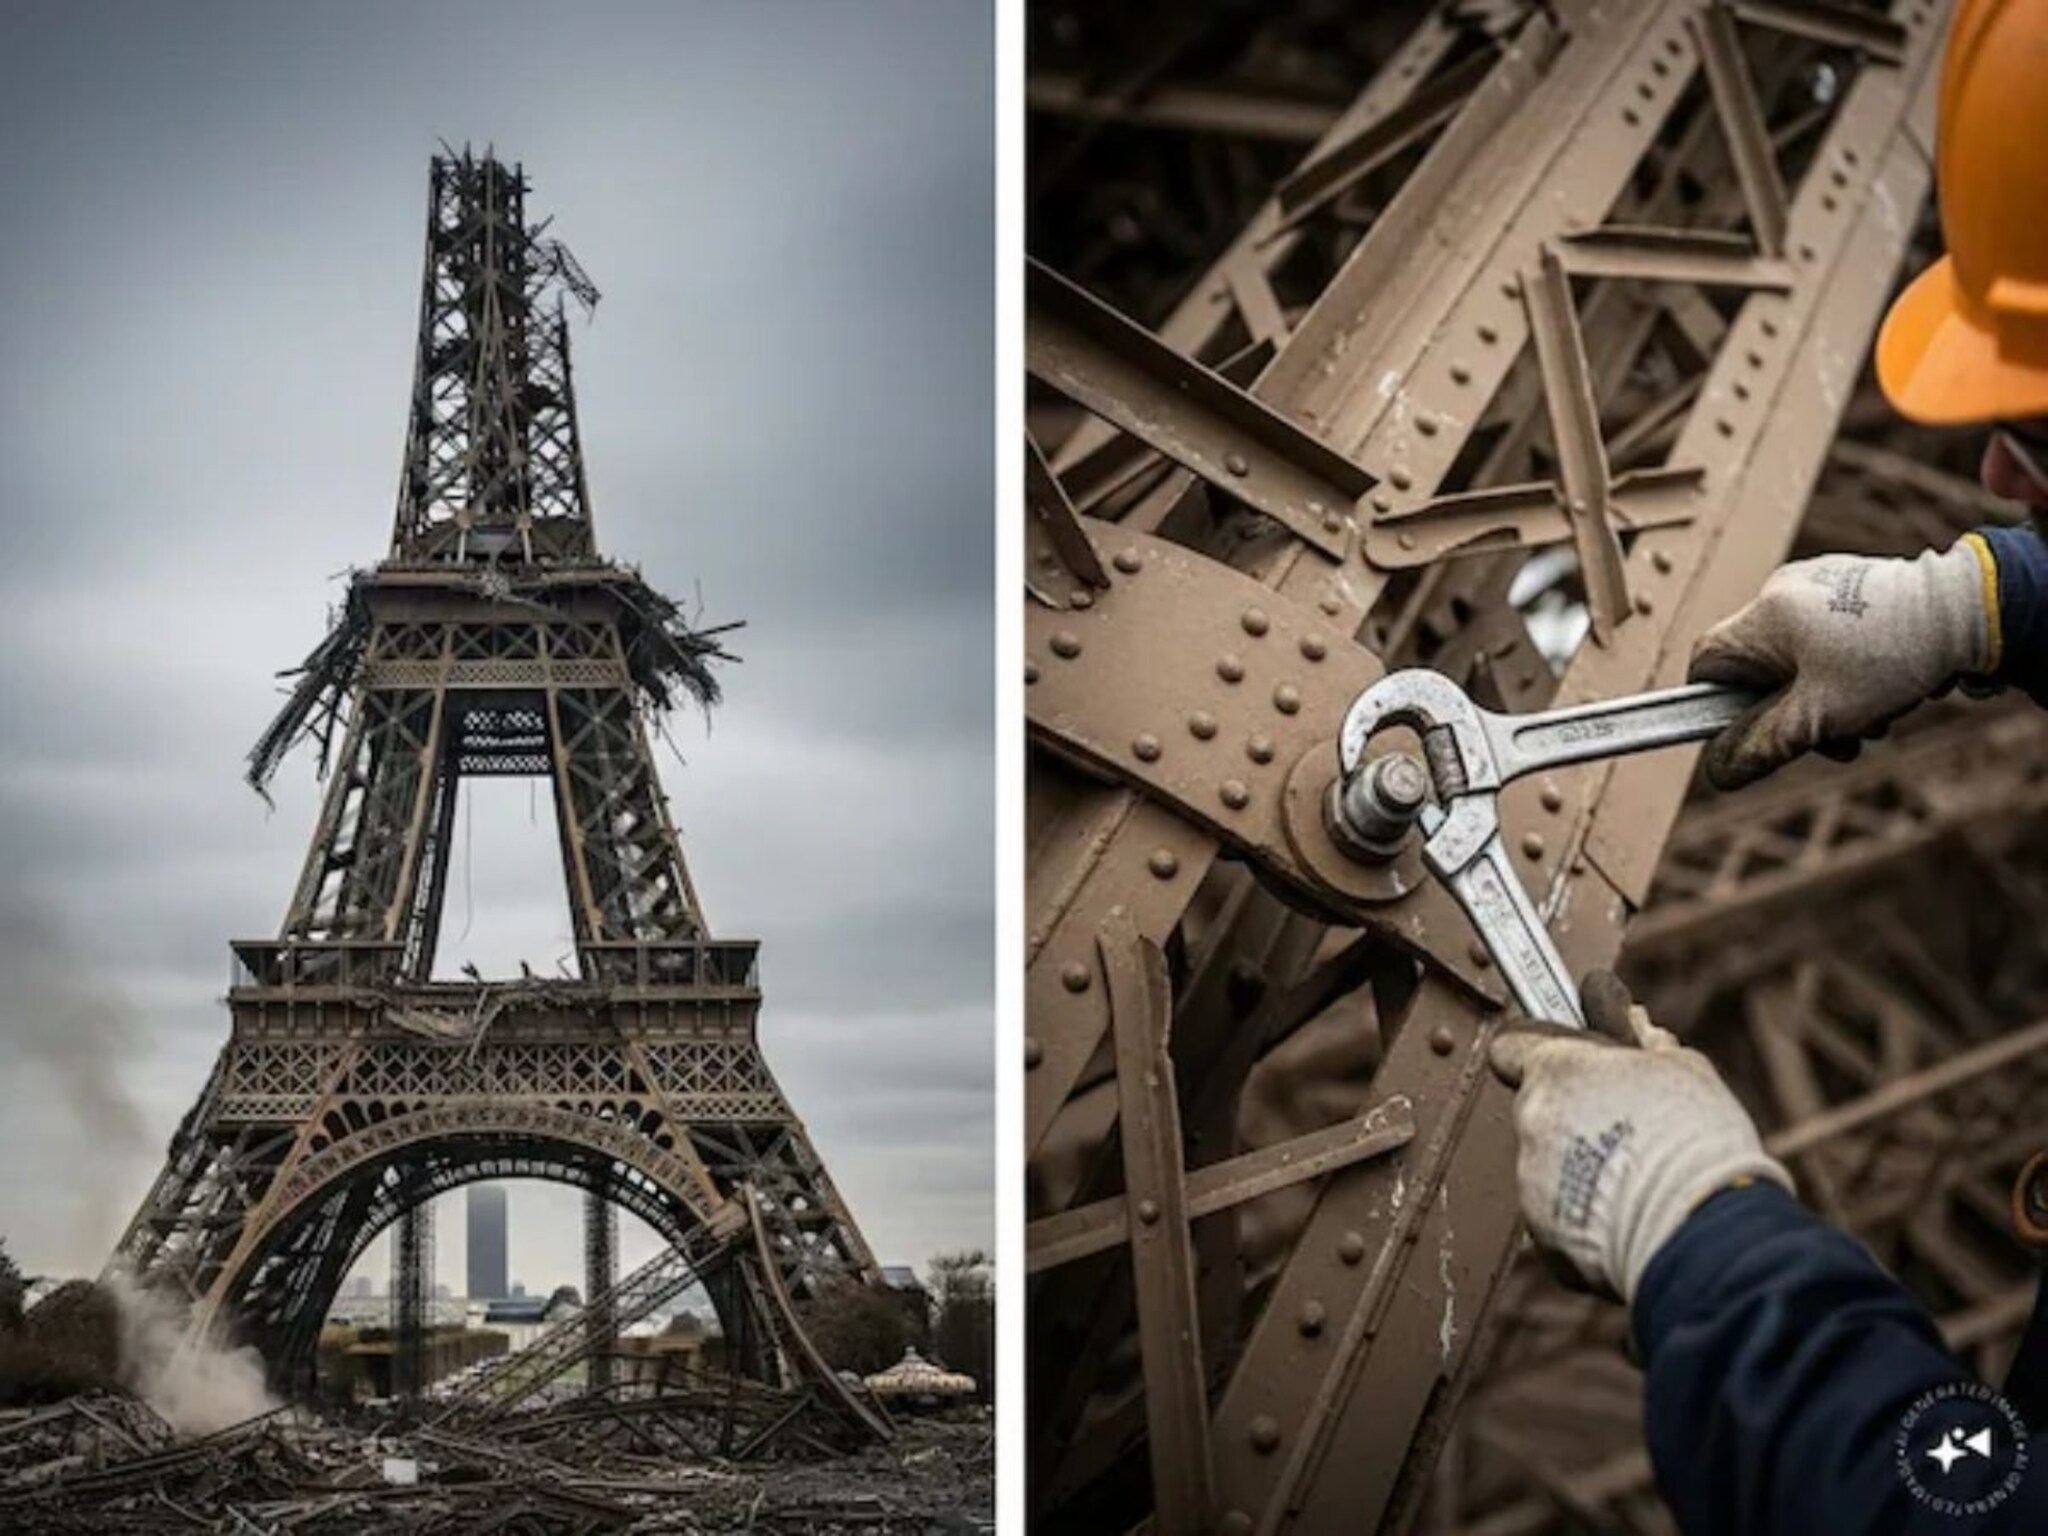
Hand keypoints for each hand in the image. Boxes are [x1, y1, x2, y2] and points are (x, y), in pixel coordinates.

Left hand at [1487, 973, 1791, 1303]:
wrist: (1701, 1229)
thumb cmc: (1696, 1142)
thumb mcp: (1684, 1070)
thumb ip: (1645, 1045)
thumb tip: (1636, 1027)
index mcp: (1558, 1071)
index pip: (1511, 1045)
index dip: (1536, 1049)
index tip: (1565, 1057)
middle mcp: (1532, 1121)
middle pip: (1539, 1108)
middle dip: (1574, 1115)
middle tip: (1626, 1127)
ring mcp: (1532, 1178)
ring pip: (1550, 1164)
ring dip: (1581, 1166)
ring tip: (1639, 1180)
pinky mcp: (1543, 1232)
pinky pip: (1559, 1214)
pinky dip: (1585, 1216)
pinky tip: (1632, 1217)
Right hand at [1685, 544, 1990, 789]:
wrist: (1971, 609)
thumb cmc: (1893, 658)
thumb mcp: (1820, 717)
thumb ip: (1762, 746)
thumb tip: (1717, 772)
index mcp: (1764, 616)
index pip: (1705, 665)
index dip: (1717, 706)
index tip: (1751, 734)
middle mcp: (1782, 590)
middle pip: (1757, 668)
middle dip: (1790, 712)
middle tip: (1831, 738)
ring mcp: (1818, 583)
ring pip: (1796, 659)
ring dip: (1824, 698)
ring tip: (1870, 716)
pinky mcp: (1851, 584)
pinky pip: (1826, 638)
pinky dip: (1844, 671)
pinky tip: (1884, 685)